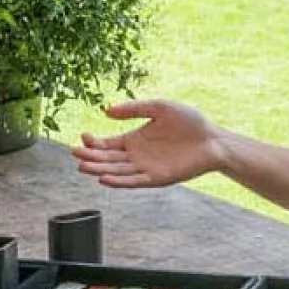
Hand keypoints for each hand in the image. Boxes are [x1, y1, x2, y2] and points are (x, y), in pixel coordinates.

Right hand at [71, 99, 221, 188]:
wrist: (213, 139)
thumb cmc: (190, 122)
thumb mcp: (159, 107)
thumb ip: (134, 109)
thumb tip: (107, 111)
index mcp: (135, 140)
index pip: (107, 144)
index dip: (93, 143)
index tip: (82, 137)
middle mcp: (137, 156)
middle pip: (107, 159)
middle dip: (90, 156)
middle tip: (74, 153)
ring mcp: (146, 168)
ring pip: (117, 171)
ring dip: (99, 170)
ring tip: (83, 166)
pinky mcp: (157, 178)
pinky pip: (134, 181)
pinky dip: (119, 181)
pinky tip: (104, 178)